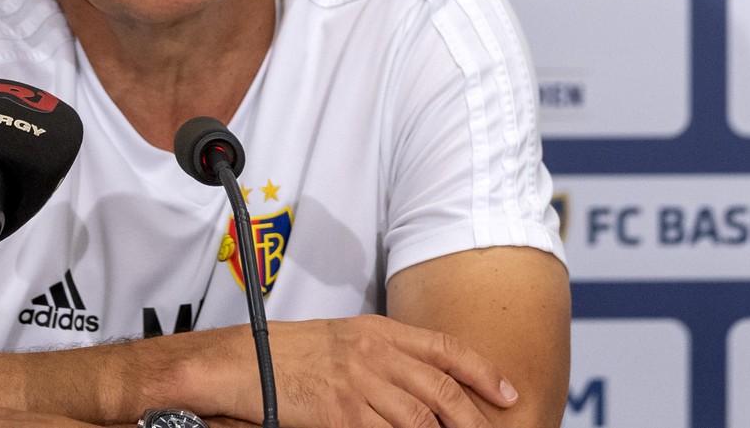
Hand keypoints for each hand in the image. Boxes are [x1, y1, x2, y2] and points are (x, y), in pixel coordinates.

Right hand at [211, 316, 516, 427]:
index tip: (508, 392)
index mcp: (376, 331)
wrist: (241, 362)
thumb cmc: (285, 355)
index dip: (482, 371)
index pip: (443, 348)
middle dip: (475, 416)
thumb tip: (420, 383)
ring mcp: (358, 383)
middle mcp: (373, 353)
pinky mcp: (340, 413)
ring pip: (420, 419)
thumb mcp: (341, 341)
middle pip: (440, 388)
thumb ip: (381, 357)